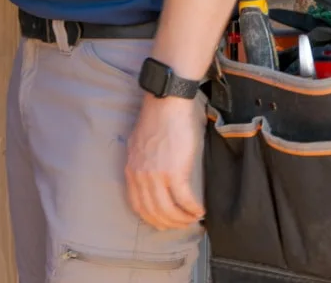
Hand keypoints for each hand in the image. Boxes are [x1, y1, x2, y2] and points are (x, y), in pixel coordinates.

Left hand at [124, 94, 205, 229]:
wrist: (166, 104)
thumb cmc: (156, 120)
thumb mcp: (138, 144)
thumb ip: (140, 162)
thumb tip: (147, 176)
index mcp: (131, 170)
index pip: (137, 205)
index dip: (151, 218)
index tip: (163, 222)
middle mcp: (140, 176)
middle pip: (153, 211)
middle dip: (168, 223)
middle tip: (181, 225)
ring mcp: (156, 176)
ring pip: (168, 210)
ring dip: (182, 219)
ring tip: (192, 219)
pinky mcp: (174, 172)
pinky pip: (184, 200)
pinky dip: (192, 209)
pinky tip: (199, 211)